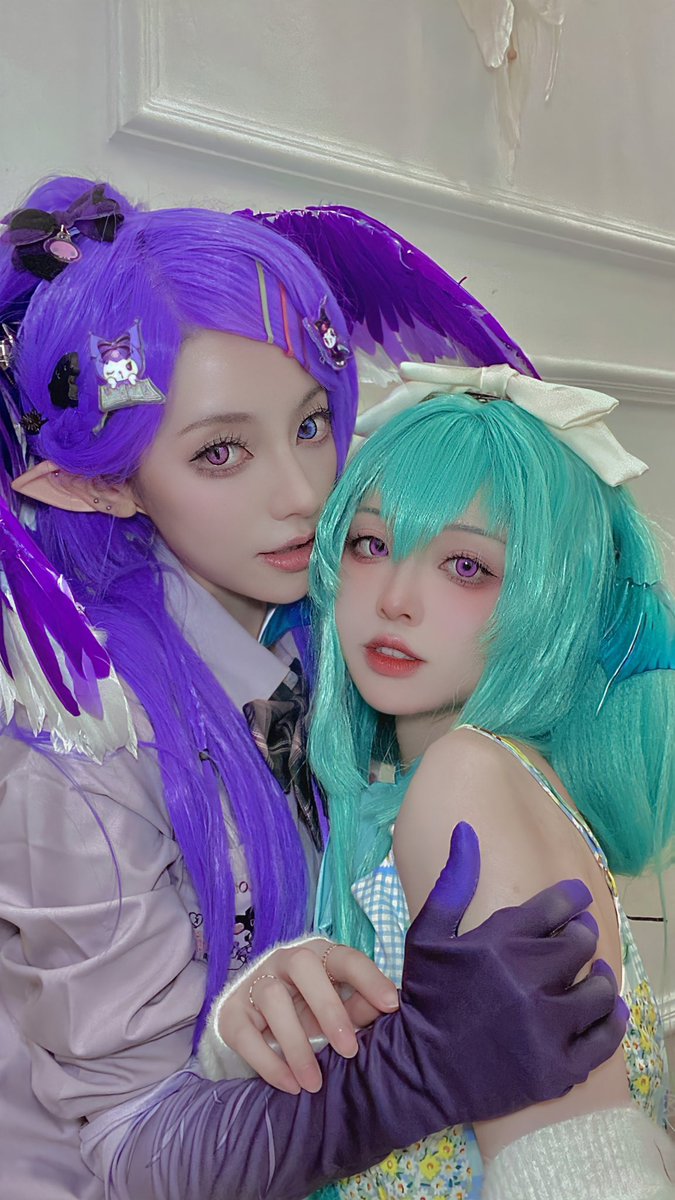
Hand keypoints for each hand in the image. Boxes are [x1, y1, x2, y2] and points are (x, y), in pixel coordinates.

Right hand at [216, 937, 398, 1093]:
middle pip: (303, 966)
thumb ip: (359, 1009)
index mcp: (319, 955)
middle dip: (328, 1007)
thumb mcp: (336, 1010)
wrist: (256, 1024)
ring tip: (314, 1082)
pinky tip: (291, 1085)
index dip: (368, 978)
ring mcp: (255, 983)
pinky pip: (246, 1034)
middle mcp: (285, 960)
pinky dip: (269, 1063)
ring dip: (296, 1044)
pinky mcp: (233, 1014)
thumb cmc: (309, 1011)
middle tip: (349, 1049)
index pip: (345, 957)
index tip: (391, 1005)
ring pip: (273, 998)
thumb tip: (386, 1010)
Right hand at [398, 822, 626, 1115]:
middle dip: (582, 936)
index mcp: (499, 944)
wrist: (419, 1070)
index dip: (570, 899)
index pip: (556, 906)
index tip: (575, 900)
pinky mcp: (558, 1067)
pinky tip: (604, 1010)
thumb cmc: (426, 996)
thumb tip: (467, 829)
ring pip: (598, 989)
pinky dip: (611, 1021)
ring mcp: (545, 1028)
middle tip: (578, 939)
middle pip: (581, 944)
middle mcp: (527, 982)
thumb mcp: (428, 934)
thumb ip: (453, 882)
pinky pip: (604, 1038)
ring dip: (598, 977)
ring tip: (590, 976)